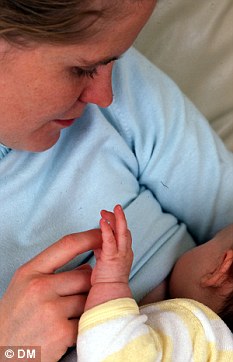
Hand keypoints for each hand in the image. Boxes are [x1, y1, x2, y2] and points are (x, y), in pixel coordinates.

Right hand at [0, 229, 100, 361]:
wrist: (1, 353)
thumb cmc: (15, 316)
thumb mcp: (24, 285)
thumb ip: (51, 272)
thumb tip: (87, 268)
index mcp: (30, 271)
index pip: (67, 245)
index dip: (89, 237)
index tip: (102, 235)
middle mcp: (39, 287)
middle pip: (84, 275)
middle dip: (85, 286)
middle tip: (69, 299)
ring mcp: (51, 309)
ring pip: (88, 298)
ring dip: (83, 307)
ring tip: (64, 316)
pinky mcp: (61, 332)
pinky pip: (86, 319)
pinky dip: (80, 325)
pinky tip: (64, 331)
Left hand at [92, 205, 132, 284]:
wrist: (109, 297)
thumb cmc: (107, 284)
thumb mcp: (105, 264)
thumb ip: (103, 252)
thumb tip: (97, 244)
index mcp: (123, 254)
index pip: (123, 235)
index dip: (117, 225)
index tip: (108, 217)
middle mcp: (125, 252)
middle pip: (125, 231)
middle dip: (120, 218)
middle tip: (116, 207)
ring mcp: (120, 255)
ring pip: (122, 233)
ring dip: (117, 219)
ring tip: (113, 209)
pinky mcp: (112, 259)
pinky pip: (110, 241)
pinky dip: (107, 230)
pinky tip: (102, 222)